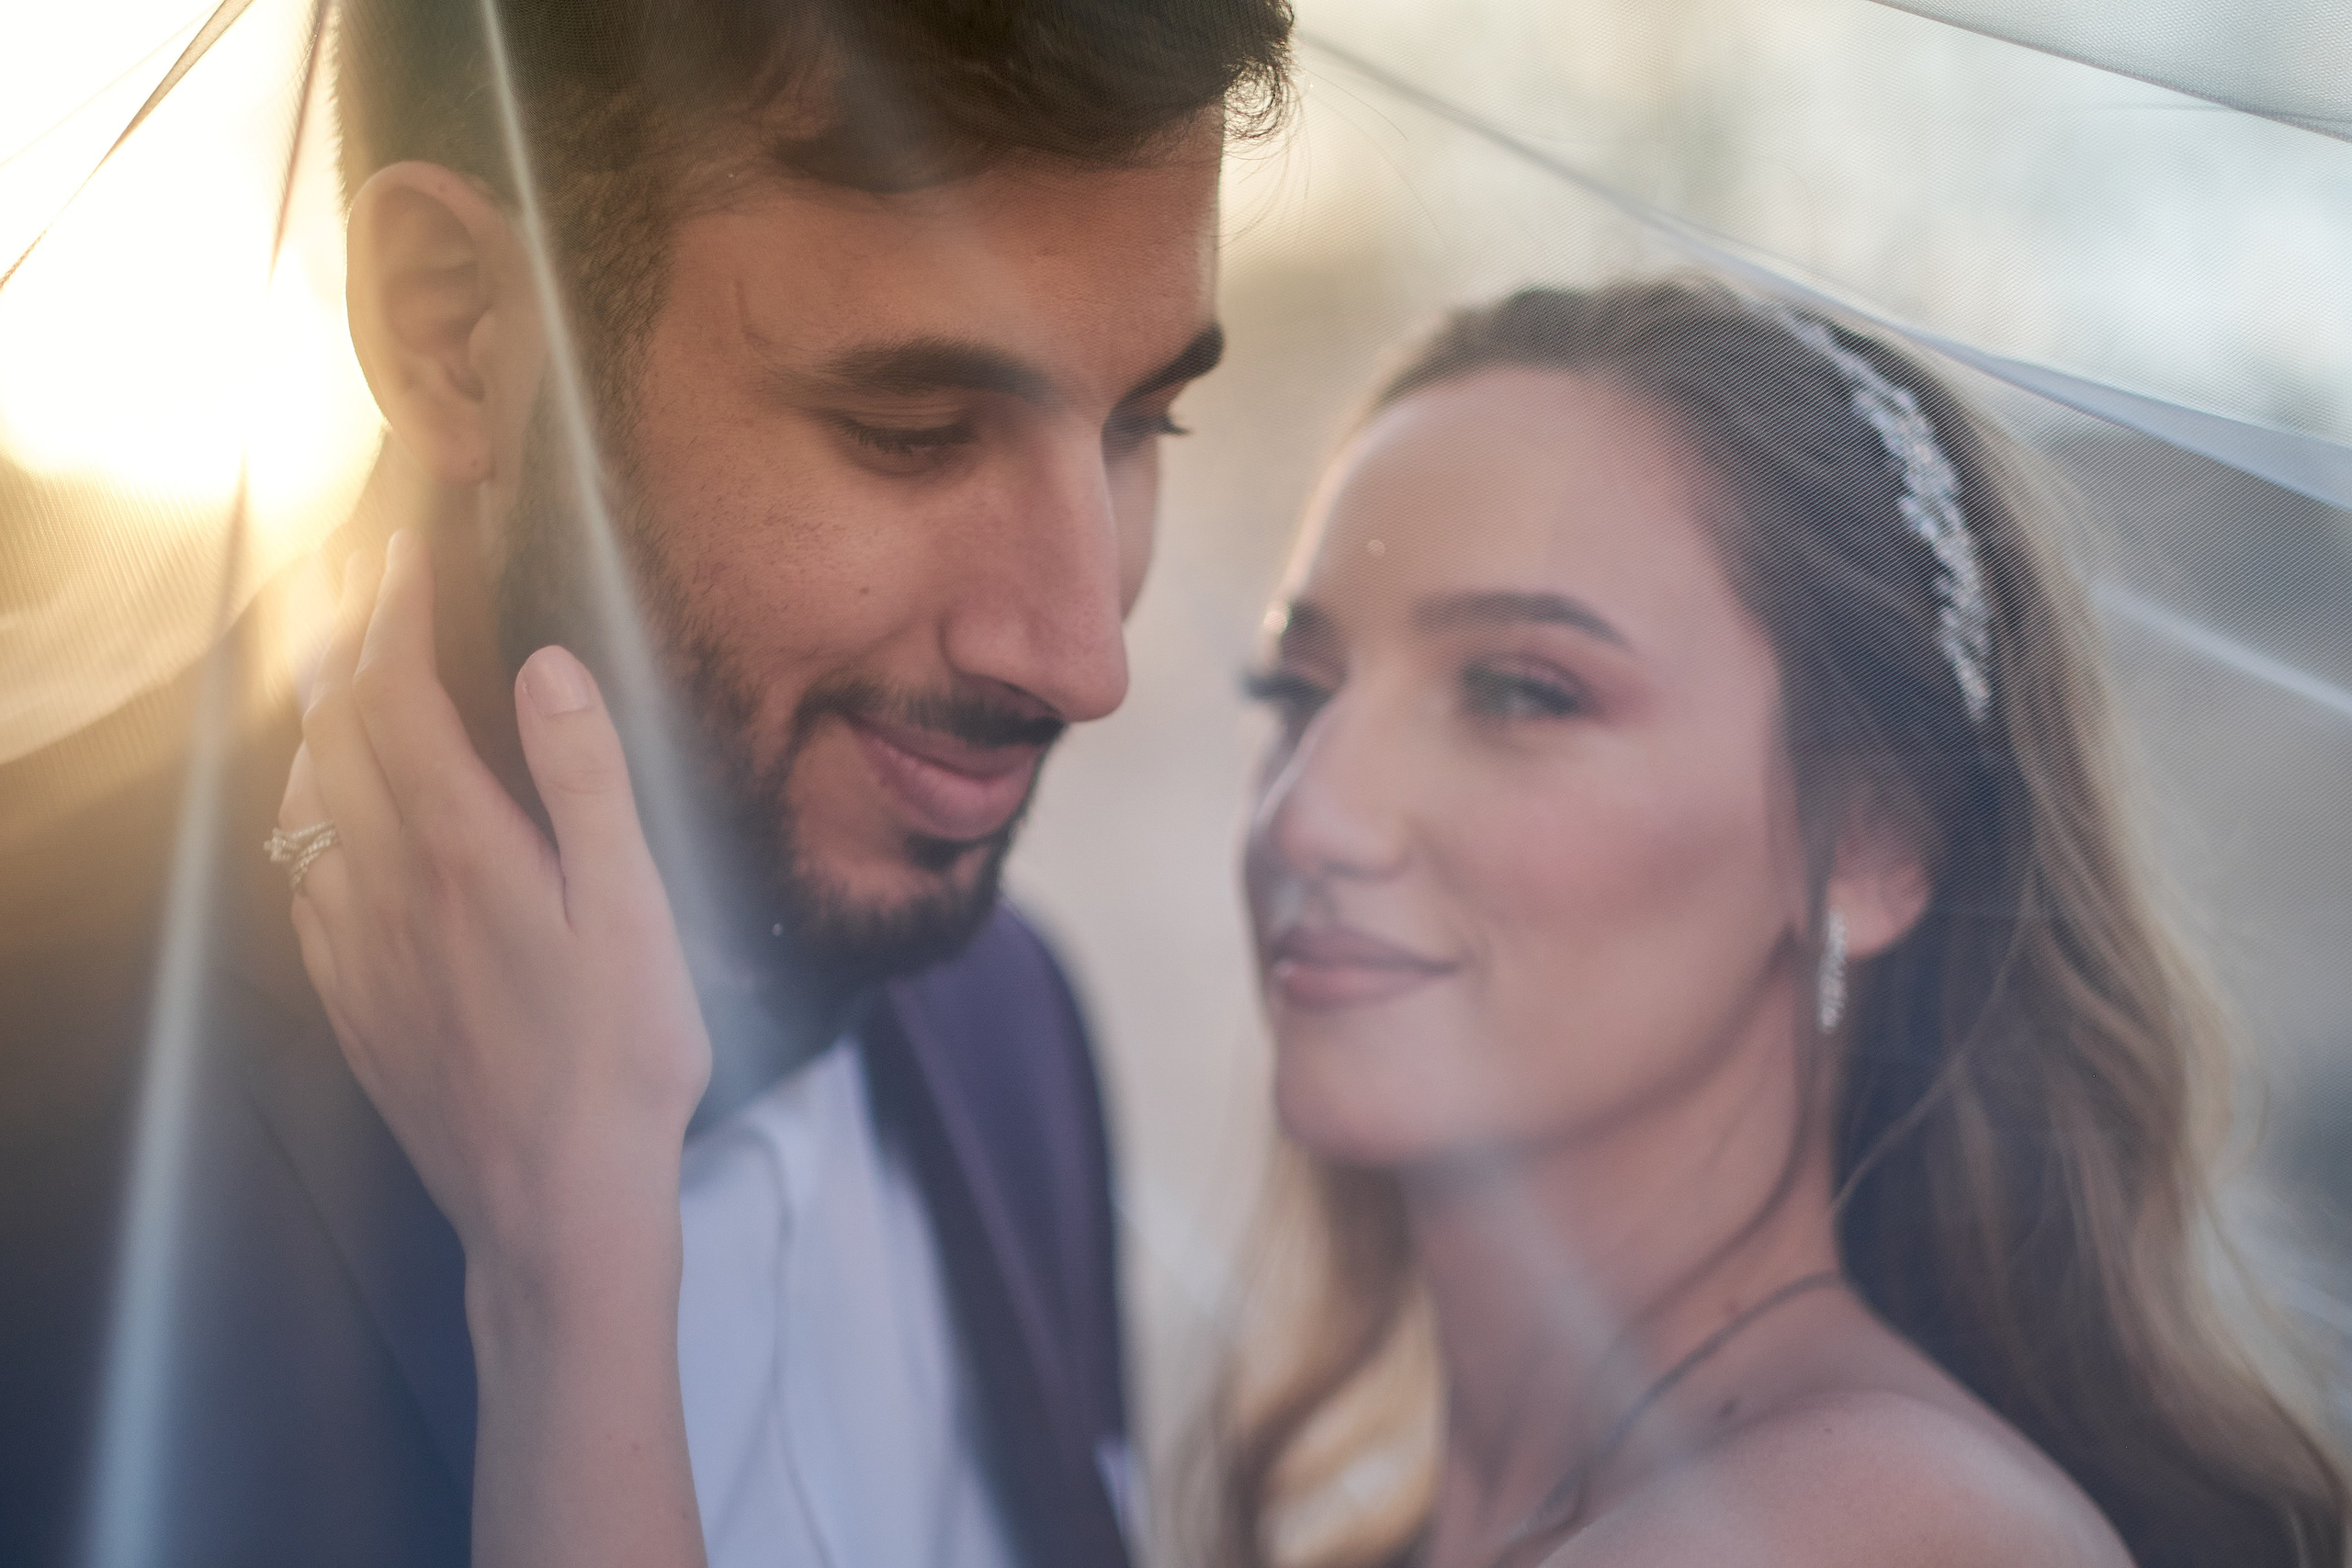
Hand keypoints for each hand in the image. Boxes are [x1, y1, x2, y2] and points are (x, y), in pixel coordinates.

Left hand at [280, 530, 710, 1289]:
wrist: (556, 1209)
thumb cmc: (620, 1064)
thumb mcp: (635, 914)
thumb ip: (586, 783)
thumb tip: (542, 665)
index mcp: (463, 852)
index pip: (400, 697)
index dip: (396, 613)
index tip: (408, 553)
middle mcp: (389, 890)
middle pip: (333, 737)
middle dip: (345, 647)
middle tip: (369, 592)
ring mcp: (359, 952)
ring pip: (303, 808)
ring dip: (315, 728)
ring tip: (342, 684)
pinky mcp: (356, 1006)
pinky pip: (301, 888)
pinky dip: (307, 821)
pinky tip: (331, 829)